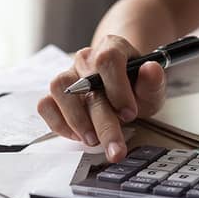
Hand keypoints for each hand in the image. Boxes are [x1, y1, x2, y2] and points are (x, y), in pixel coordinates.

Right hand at [37, 35, 165, 161]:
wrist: (121, 89)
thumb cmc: (135, 87)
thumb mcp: (151, 88)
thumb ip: (153, 81)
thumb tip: (150, 69)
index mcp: (112, 48)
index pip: (108, 59)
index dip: (118, 88)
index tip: (129, 114)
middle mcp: (86, 59)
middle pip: (86, 83)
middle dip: (103, 122)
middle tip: (116, 149)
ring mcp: (68, 74)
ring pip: (59, 89)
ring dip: (76, 120)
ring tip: (93, 140)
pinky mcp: (55, 94)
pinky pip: (46, 105)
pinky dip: (59, 123)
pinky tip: (78, 136)